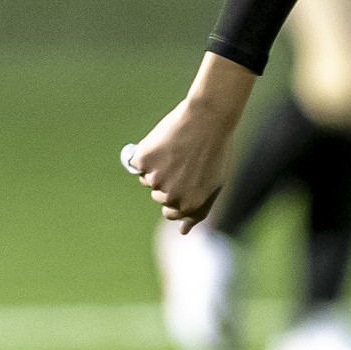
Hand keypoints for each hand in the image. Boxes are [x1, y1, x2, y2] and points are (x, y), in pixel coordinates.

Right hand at [124, 55, 257, 227]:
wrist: (209, 118)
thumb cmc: (214, 150)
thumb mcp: (213, 185)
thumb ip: (198, 211)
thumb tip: (182, 231)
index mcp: (189, 205)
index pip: (170, 213)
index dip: (177, 194)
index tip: (185, 178)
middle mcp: (171, 196)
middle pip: (158, 195)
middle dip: (168, 180)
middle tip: (185, 159)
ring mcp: (155, 179)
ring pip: (146, 179)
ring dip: (156, 166)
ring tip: (177, 149)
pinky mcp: (143, 161)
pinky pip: (136, 163)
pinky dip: (145, 153)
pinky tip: (164, 141)